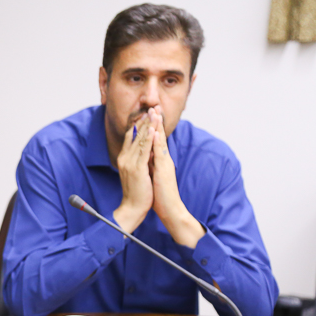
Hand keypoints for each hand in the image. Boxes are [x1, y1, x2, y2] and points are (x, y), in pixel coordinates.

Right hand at [113, 113, 153, 233]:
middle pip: (134, 134)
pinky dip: (149, 138)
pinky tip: (153, 129)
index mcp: (124, 158)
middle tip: (151, 107)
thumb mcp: (135, 173)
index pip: (130, 136)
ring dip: (148, 125)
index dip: (138, 124)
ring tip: (154, 113)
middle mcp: (125, 158)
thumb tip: (144, 150)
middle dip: (144, 120)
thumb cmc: (136, 193)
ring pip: (140, 139)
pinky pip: (144, 150)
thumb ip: (138, 160)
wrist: (132, 208)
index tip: (146, 113)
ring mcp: (130, 163)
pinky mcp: (137, 169)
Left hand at [148, 106, 204, 247]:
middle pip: (159, 137)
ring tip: (155, 113)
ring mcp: (165, 163)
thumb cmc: (160, 194)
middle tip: (153, 107)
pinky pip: (161, 153)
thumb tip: (146, 156)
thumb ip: (151, 164)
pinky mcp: (165, 170)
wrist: (169, 208)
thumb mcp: (153, 175)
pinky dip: (158, 142)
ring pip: (161, 141)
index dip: (152, 128)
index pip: (155, 141)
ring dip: (158, 126)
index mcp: (160, 161)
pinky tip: (155, 132)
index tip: (149, 115)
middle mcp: (163, 159)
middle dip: (156, 122)